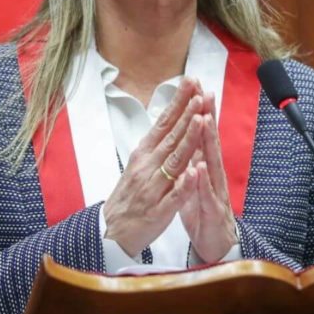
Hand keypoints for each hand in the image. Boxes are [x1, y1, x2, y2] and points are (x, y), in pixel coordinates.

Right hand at [103, 78, 204, 256]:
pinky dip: (184, 184)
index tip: (190, 83)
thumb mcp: (139, 164)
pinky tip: (194, 172)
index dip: (178, 102)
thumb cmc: (129, 195)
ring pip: (174, 161)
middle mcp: (147, 167)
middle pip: (171, 137)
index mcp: (144, 154)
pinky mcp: (159, 210)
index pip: (164, 122)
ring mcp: (153, 188)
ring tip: (201, 120)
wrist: (112, 230)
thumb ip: (156, 144)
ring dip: (188, 140)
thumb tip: (171, 119)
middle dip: (187, 114)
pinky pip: (174, 196)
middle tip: (200, 93)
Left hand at [180, 93, 237, 263]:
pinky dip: (202, 181)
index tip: (195, 89)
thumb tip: (190, 138)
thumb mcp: (196, 182)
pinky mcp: (212, 211)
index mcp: (205, 167)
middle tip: (205, 92)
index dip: (199, 112)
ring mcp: (215, 192)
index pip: (201, 135)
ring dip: (208, 142)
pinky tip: (199, 167)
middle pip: (210, 142)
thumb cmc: (203, 213)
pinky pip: (206, 195)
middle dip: (208, 117)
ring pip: (211, 163)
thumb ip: (195, 160)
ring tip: (205, 119)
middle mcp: (213, 175)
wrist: (216, 247)